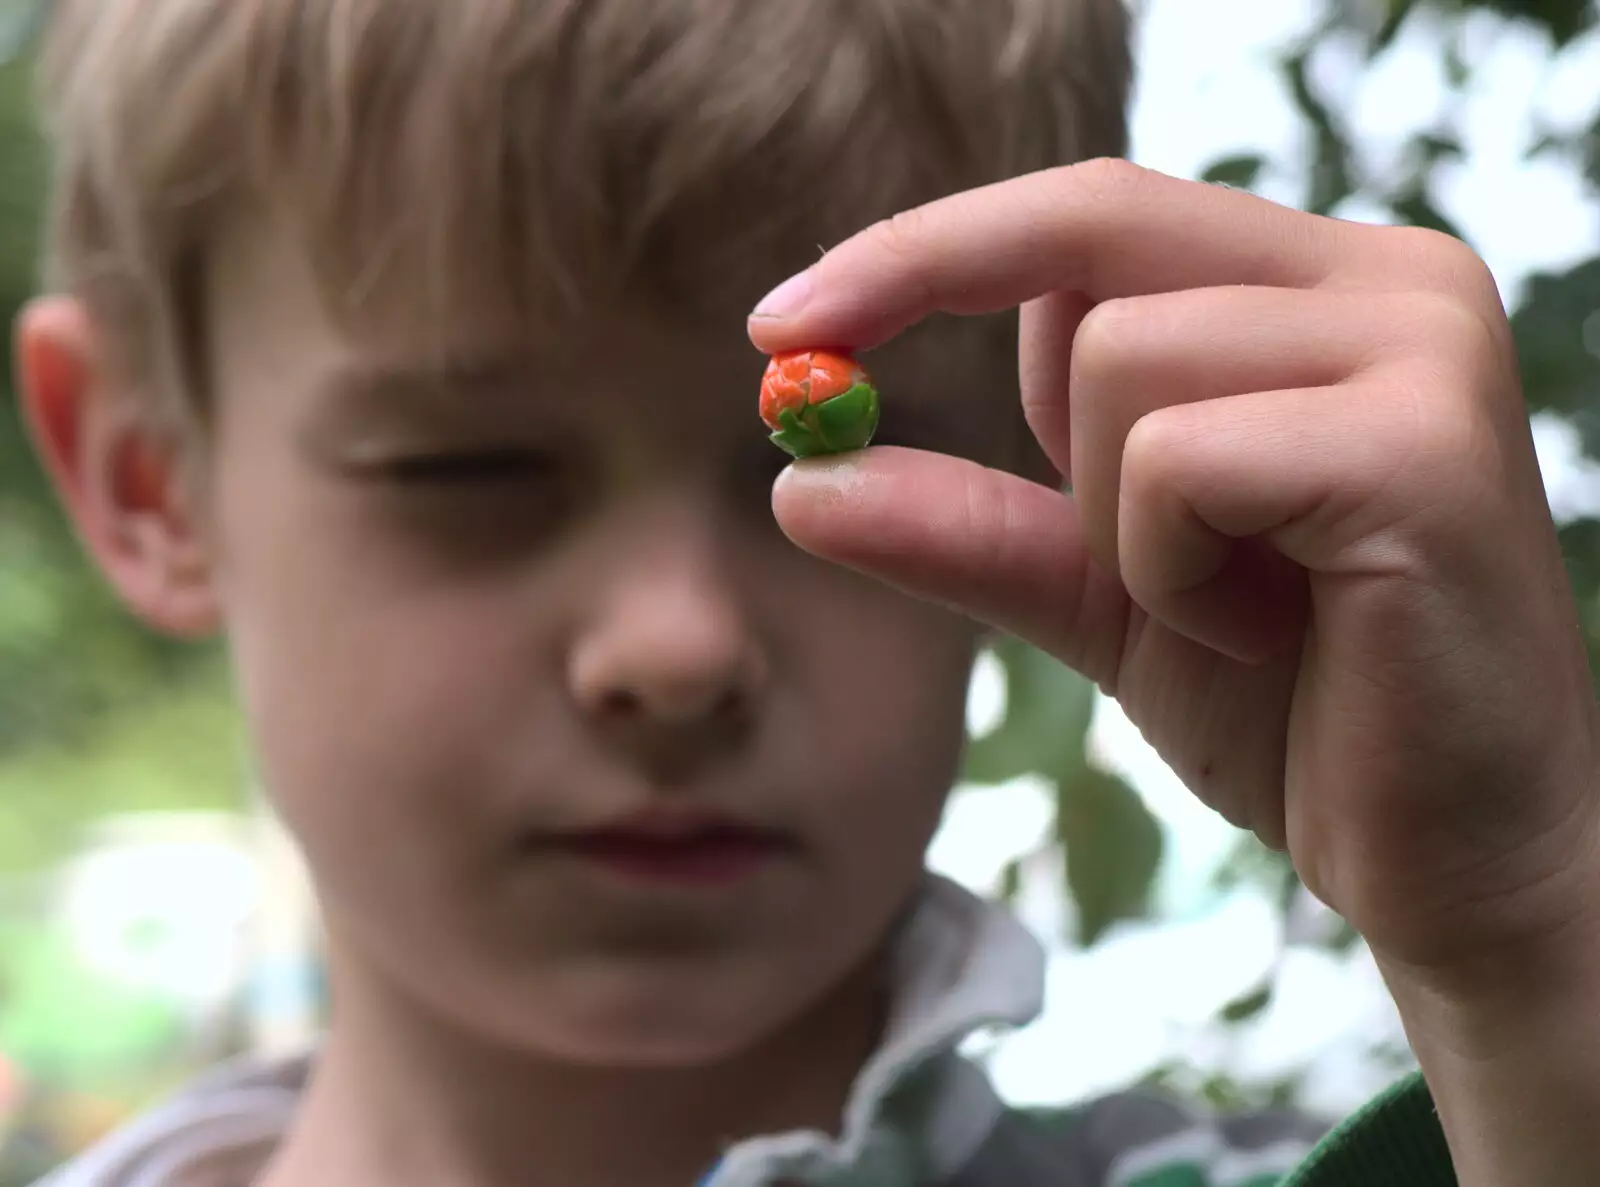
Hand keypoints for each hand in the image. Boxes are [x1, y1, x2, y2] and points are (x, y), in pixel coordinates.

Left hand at [747, 159, 1599, 1000]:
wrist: (1446, 854)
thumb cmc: (1292, 704)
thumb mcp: (1096, 594)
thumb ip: (964, 525)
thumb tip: (797, 479)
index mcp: (1316, 288)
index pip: (1087, 210)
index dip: (921, 248)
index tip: (777, 323)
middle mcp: (1388, 278)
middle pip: (1088, 236)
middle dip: (986, 359)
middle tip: (947, 457)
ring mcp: (1422, 347)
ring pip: (1115, 359)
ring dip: (1116, 521)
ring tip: (1230, 603)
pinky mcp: (1428, 445)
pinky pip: (1176, 462)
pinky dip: (1172, 571)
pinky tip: (1275, 629)